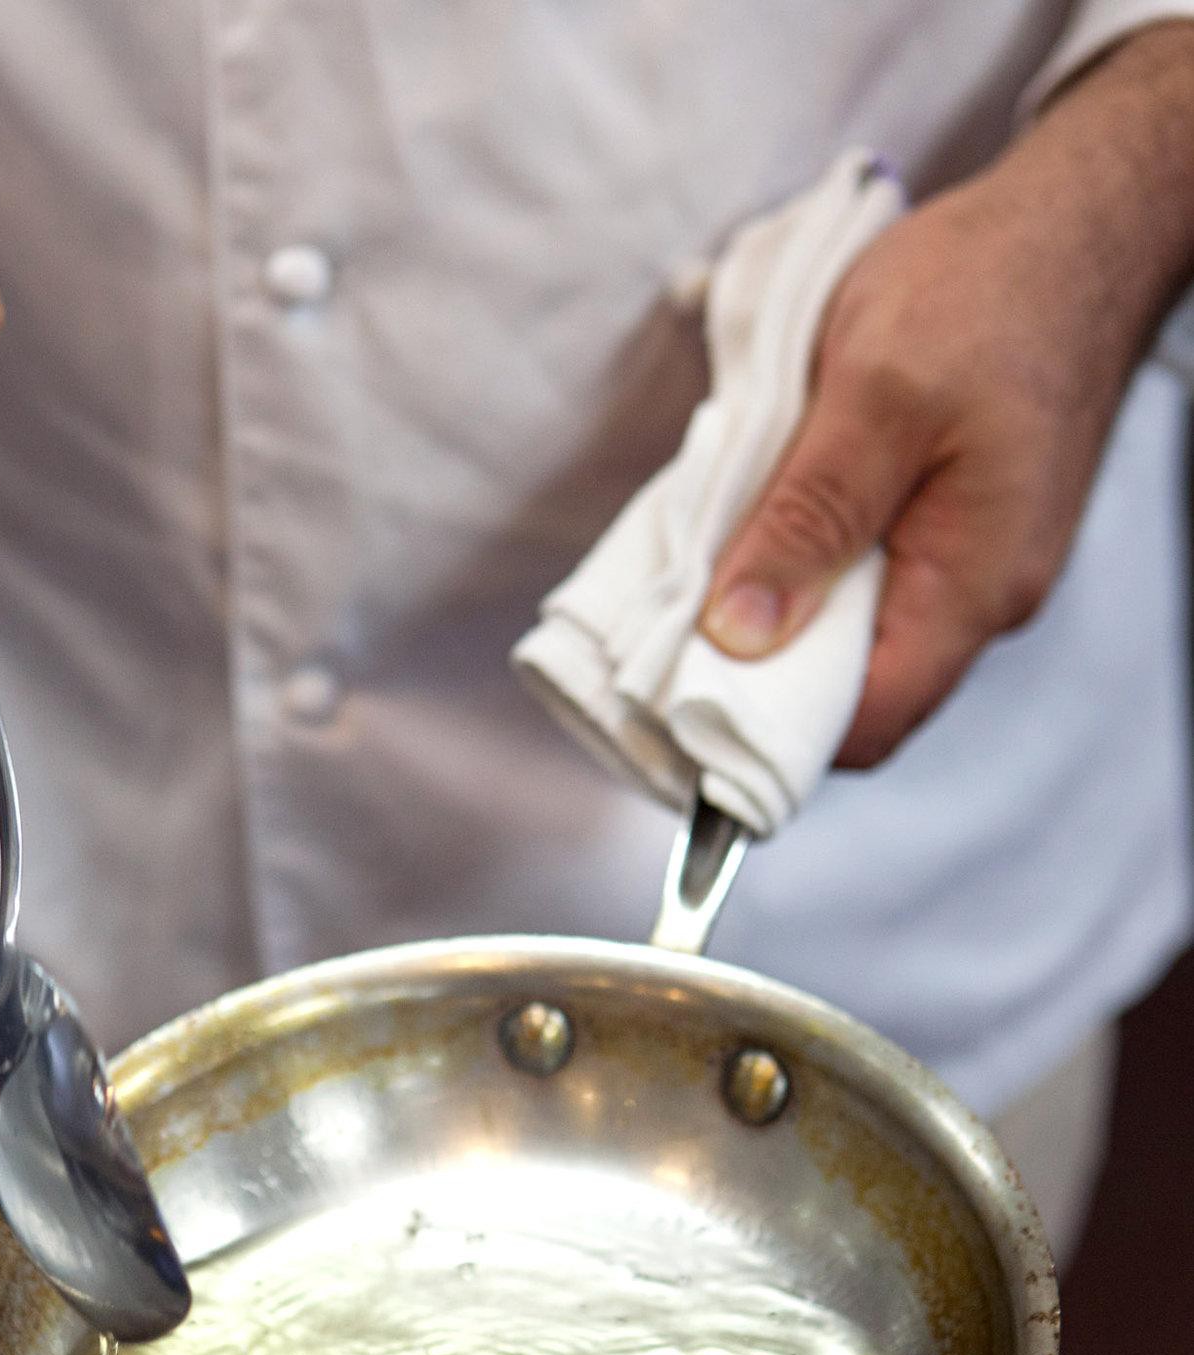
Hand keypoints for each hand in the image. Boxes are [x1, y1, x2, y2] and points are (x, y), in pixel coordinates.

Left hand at [699, 24, 1193, 767]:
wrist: (1077, 220)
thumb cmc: (991, 289)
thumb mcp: (874, 396)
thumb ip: (807, 519)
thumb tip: (740, 635)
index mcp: (972, 587)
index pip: (866, 724)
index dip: (770, 731)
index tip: (683, 696)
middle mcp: (982, 598)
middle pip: (856, 692)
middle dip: (763, 672)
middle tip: (679, 621)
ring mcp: (972, 566)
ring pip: (857, 636)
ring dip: (783, 610)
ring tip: (715, 563)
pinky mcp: (955, 529)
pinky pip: (871, 582)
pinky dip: (810, 568)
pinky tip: (768, 525)